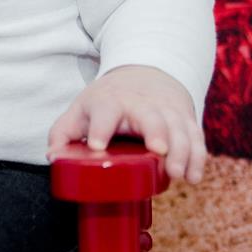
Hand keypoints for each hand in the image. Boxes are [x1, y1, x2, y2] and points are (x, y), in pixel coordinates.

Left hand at [47, 64, 205, 184]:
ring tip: (178, 174)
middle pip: (151, 117)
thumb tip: (54, 158)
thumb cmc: (108, 100)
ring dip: (182, 151)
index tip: (96, 145)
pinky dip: (198, 158)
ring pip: (178, 129)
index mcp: (110, 101)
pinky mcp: (186, 121)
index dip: (100, 127)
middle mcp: (141, 104)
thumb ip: (63, 133)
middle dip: (157, 132)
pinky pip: (196, 138)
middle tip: (158, 151)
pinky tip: (194, 177)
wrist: (145, 75)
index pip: (104, 111)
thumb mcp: (82, 109)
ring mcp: (167, 111)